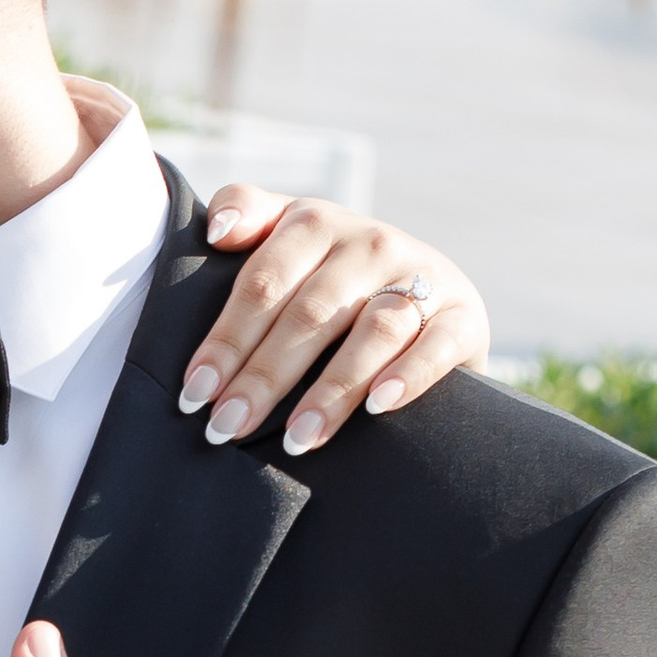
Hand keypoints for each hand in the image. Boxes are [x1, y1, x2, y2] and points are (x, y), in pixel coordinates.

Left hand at [190, 190, 487, 455]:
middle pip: (310, 312)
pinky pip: (435, 345)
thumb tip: (216, 230)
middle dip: (263, 377)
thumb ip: (250, 215)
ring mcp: (422, 275)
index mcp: (316, 222)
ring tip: (294, 440)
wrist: (431, 297)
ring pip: (373, 330)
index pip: (262, 282)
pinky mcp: (463, 315)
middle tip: (227, 428)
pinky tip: (376, 408)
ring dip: (331, 389)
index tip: (194, 394)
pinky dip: (408, 375)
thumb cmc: (334, 278)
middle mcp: (371, 242)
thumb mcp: (291, 238)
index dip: (226, 339)